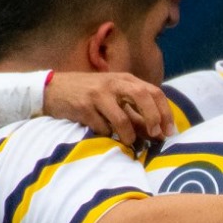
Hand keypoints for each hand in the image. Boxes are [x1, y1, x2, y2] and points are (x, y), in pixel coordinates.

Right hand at [43, 72, 174, 148]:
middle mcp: (114, 83)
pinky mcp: (83, 107)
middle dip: (153, 118)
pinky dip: (107, 135)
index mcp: (125, 79)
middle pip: (143, 96)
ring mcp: (98, 94)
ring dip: (129, 136)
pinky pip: (102, 128)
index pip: (154, 92)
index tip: (169, 131)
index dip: (165, 112)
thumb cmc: (89, 94)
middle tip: (155, 135)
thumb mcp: (114, 96)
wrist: (53, 89)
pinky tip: (104, 134)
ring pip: (122, 118)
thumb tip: (158, 133)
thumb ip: (135, 112)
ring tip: (128, 143)